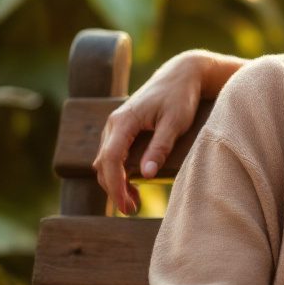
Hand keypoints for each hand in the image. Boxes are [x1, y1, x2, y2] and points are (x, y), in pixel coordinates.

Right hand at [92, 51, 207, 214]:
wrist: (181, 74)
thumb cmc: (180, 97)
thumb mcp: (175, 122)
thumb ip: (160, 147)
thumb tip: (146, 174)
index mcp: (124, 121)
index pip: (110, 159)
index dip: (115, 185)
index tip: (125, 204)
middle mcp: (114, 124)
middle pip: (103, 164)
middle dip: (114, 189)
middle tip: (132, 210)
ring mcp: (116, 126)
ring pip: (106, 161)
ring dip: (115, 182)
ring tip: (134, 202)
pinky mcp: (123, 129)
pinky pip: (113, 155)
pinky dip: (119, 172)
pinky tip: (134, 184)